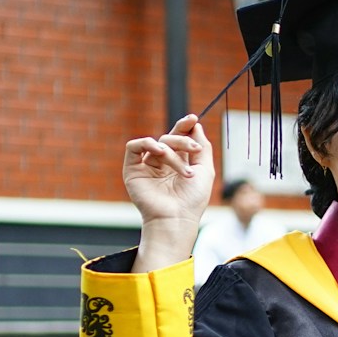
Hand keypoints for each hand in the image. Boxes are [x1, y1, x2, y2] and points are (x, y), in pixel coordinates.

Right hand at [124, 115, 213, 270]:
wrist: (177, 217)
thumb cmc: (193, 199)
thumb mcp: (205, 169)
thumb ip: (202, 147)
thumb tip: (196, 125)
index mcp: (178, 163)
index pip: (178, 138)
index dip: (185, 126)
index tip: (193, 118)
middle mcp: (161, 163)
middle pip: (169, 138)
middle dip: (183, 140)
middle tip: (194, 149)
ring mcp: (146, 166)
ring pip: (157, 144)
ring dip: (173, 152)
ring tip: (184, 170)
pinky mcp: (132, 169)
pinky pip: (134, 147)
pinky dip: (147, 143)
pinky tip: (160, 152)